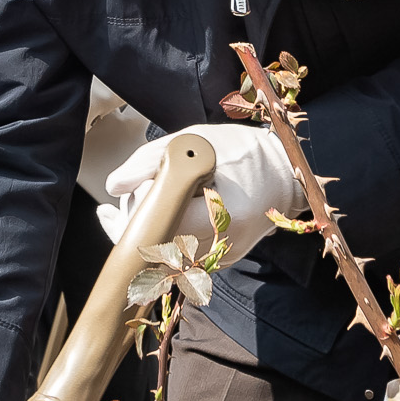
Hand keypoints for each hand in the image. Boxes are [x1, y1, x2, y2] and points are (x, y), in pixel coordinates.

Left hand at [102, 123, 298, 263]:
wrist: (286, 172)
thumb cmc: (243, 151)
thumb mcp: (193, 141)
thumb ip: (148, 161)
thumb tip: (113, 187)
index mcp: (217, 215)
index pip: (155, 228)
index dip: (129, 218)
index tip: (113, 207)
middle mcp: (221, 244)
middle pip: (155, 248)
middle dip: (134, 226)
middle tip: (119, 206)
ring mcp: (222, 256)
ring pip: (165, 256)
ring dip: (147, 233)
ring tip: (139, 206)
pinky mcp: (222, 259)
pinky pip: (182, 256)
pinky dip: (166, 238)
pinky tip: (160, 218)